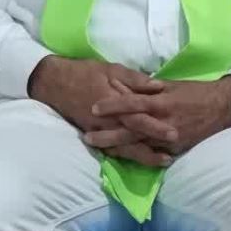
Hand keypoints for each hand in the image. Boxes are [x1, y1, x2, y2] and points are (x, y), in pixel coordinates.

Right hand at [27, 56, 175, 167]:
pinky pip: (111, 149)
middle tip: (173, 155)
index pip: (139, 116)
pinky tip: (140, 160)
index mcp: (116, 100)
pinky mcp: (92, 134)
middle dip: (153, 147)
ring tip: (163, 162)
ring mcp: (100, 130)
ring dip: (144, 156)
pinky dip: (127, 156)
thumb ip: (135, 79)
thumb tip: (158, 87)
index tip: (176, 133)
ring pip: (124, 148)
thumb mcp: (111, 68)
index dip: (156, 126)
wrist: (55, 82)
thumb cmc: (85, 72)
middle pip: (134, 136)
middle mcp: (109, 119)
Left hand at [83, 74, 230, 160]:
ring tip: (99, 150)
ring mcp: (170, 138)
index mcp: (161, 101)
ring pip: (139, 145)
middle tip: (87, 137)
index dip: (113, 106)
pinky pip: (154, 154)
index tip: (94, 108)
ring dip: (118, 149)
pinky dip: (138, 156)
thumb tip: (128, 87)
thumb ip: (149, 89)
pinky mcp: (176, 149)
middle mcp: (163, 121)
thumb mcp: (171, 85)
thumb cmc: (195, 92)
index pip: (132, 103)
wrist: (223, 108)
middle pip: (131, 129)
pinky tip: (123, 159)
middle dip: (108, 135)